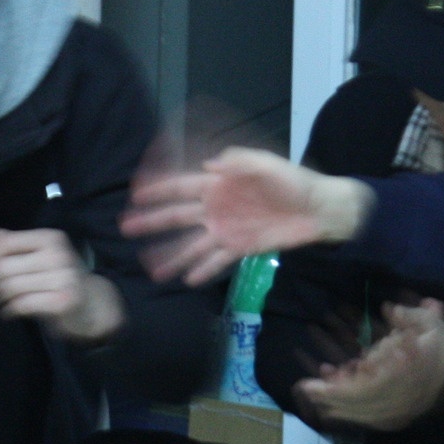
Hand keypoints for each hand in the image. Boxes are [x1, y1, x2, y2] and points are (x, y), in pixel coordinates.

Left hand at [0, 228, 124, 343]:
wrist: (93, 303)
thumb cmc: (60, 277)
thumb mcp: (41, 254)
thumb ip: (14, 244)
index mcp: (49, 238)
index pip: (4, 243)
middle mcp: (57, 255)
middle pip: (2, 267)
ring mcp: (62, 279)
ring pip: (9, 287)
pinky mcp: (61, 302)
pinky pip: (21, 305)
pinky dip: (8, 310)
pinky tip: (8, 311)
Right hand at [124, 148, 371, 286]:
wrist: (318, 208)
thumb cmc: (293, 181)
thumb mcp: (267, 163)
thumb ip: (239, 162)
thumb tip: (210, 164)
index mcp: (219, 184)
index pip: (181, 187)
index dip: (158, 190)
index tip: (135, 195)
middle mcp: (216, 208)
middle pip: (178, 216)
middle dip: (152, 221)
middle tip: (126, 227)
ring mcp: (226, 230)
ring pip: (192, 245)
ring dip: (172, 256)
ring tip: (152, 270)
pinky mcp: (240, 248)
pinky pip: (216, 261)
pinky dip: (202, 270)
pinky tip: (187, 281)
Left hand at [294, 300, 443, 431]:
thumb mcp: (433, 323)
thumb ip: (412, 316)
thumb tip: (390, 309)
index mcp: (407, 374)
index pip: (368, 386)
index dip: (341, 385)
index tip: (320, 376)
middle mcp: (401, 396)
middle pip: (359, 402)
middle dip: (330, 396)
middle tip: (305, 388)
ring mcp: (401, 410)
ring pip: (363, 413)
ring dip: (336, 406)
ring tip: (313, 396)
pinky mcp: (400, 417)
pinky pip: (372, 419)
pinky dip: (351, 414)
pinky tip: (332, 408)